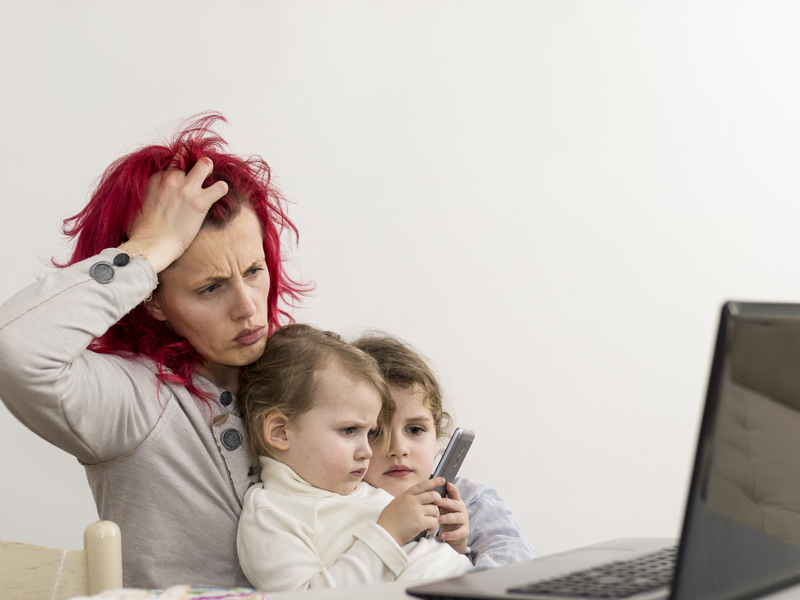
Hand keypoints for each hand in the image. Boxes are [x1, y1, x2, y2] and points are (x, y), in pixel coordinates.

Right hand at [123, 157, 228, 272]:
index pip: (173, 162)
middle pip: (187, 159)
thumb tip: (152, 197)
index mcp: (155, 179)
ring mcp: (186, 189)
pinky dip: (222, 190)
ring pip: (205, 164)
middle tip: (199, 178)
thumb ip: (148, 192)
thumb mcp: (138, 203)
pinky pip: (220, 187)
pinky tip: (218, 197)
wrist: (151, 245)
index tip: (185, 177)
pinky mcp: (199, 202)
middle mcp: (170, 179)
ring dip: (210, 171)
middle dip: (195, 167)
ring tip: (210, 184)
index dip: (181, 168)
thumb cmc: (142, 231)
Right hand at [377, 477, 443, 545]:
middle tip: (437, 507)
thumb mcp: (395, 503)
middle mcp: (412, 500)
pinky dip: (433, 526)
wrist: (385, 533)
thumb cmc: (388, 520)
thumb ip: (406, 499)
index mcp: (406, 495)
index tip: (442, 480)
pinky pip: (434, 521)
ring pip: (435, 509)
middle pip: (433, 495)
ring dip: (435, 517)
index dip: (434, 482)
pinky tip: (427, 530)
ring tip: (429, 523)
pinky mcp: (419, 522)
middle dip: (439, 501)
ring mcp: (416, 511)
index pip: (423, 485)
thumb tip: (415, 497)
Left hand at [435, 482, 469, 554]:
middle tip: (438, 502)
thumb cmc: (447, 517)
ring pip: (456, 517)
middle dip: (447, 503)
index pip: (455, 494)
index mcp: (456, 502)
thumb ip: (439, 501)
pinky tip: (442, 535)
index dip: (452, 489)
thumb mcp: (444, 508)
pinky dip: (450, 534)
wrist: (454, 534)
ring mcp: (463, 520)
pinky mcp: (464, 531)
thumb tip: (428, 491)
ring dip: (447, 518)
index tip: (448, 484)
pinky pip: (458, 532)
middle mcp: (461, 509)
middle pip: (455, 504)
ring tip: (438, 520)